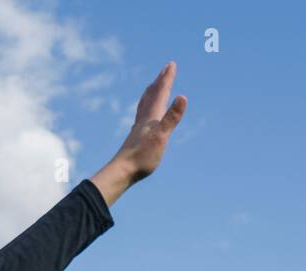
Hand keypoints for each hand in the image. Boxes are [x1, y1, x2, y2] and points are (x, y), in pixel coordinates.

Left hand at [89, 61, 187, 206]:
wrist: (122, 171)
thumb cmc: (142, 156)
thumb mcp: (162, 136)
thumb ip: (172, 117)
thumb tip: (183, 97)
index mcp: (151, 117)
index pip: (161, 93)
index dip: (167, 78)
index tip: (171, 64)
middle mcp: (144, 120)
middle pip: (152, 95)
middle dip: (160, 82)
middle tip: (165, 69)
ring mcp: (138, 128)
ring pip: (144, 106)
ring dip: (151, 94)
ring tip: (153, 88)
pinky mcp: (136, 138)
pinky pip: (141, 118)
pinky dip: (145, 111)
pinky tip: (144, 117)